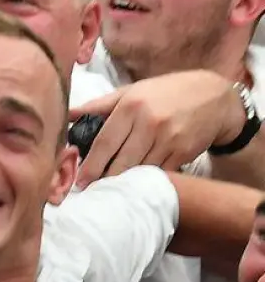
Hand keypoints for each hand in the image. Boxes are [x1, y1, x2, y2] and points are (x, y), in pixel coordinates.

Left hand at [69, 69, 240, 186]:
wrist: (213, 97)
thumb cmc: (165, 92)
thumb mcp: (132, 91)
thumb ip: (99, 105)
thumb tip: (68, 114)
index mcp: (131, 106)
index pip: (105, 142)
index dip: (91, 164)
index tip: (79, 180)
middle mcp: (149, 123)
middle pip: (121, 160)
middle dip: (104, 178)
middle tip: (90, 191)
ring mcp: (169, 140)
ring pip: (140, 169)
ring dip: (125, 182)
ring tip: (109, 191)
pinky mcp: (184, 153)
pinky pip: (160, 172)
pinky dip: (147, 180)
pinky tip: (136, 185)